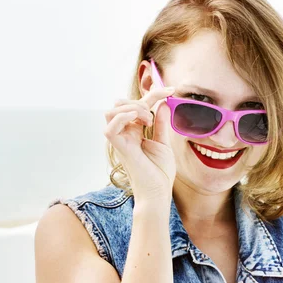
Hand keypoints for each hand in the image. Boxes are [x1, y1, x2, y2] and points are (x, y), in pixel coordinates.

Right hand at [104, 85, 176, 203]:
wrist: (158, 192)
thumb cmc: (159, 173)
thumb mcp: (163, 143)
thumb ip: (161, 123)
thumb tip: (163, 104)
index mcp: (134, 131)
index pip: (138, 105)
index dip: (154, 94)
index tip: (172, 90)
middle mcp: (124, 134)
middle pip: (120, 104)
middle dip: (139, 101)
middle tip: (155, 114)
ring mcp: (120, 141)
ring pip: (112, 111)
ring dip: (132, 108)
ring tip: (148, 120)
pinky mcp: (120, 149)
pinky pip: (110, 128)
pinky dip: (123, 118)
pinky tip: (139, 120)